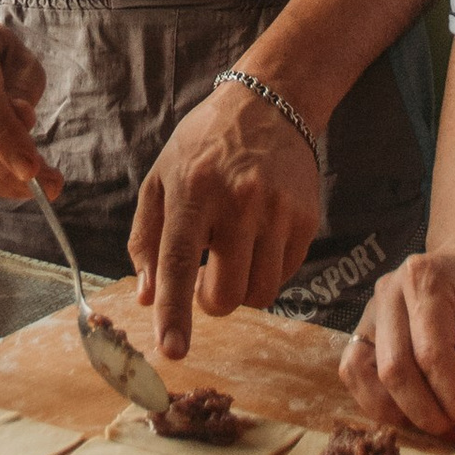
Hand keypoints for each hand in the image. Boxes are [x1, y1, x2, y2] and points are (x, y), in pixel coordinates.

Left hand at [130, 83, 323, 361]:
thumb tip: (147, 297)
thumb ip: (147, 238)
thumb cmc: (204, 145)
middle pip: (226, 293)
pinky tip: (259, 239)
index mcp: (192, 189)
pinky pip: (286, 274)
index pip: (178, 262)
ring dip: (242, 290)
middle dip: (211, 301)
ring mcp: (278, 210)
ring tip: (234, 256)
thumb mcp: (160, 178)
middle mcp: (238, 200)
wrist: (270, 103)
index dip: (174, 313)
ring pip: (260, 293)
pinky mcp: (306, 218)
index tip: (172, 351)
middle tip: (207, 278)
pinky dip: (267, 271)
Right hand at [343, 251, 454, 440]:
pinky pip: (354, 372)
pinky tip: (410, 411)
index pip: (431, 354)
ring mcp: (368, 310)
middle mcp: (388, 292)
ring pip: (363, 374)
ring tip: (435, 424)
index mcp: (425, 280)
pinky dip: (377, 401)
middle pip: (394, 368)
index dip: (453, 398)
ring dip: (398, 412)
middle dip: (428, 412)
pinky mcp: (361, 329)